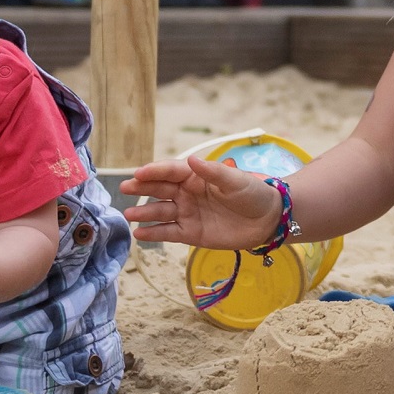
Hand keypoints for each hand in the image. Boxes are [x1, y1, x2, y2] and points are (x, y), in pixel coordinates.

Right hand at [121, 155, 281, 247]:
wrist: (268, 220)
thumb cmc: (253, 194)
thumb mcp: (235, 180)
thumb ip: (213, 172)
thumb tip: (191, 160)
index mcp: (196, 176)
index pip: (170, 171)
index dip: (154, 172)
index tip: (139, 173)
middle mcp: (187, 193)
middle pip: (159, 189)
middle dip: (142, 188)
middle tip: (125, 188)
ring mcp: (187, 213)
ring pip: (160, 212)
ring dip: (144, 213)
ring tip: (129, 215)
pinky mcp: (191, 233)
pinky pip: (168, 233)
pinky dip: (153, 233)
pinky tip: (139, 234)